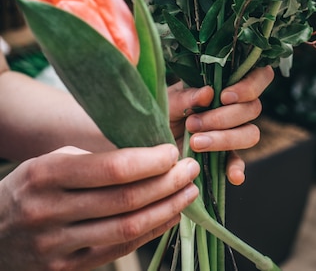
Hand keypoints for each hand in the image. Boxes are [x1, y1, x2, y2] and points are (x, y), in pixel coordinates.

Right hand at [0, 144, 198, 270]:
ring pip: (126, 230)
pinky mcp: (67, 270)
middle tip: (190, 168)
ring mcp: (57, 247)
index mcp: (46, 175)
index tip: (172, 151)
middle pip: (124, 200)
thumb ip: (92, 159)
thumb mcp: (50, 161)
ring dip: (165, 209)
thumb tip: (147, 155)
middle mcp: (50, 212)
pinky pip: (118, 251)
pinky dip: (150, 232)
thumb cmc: (30, 187)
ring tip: (188, 192)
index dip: (148, 161)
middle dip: (166, 183)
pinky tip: (169, 216)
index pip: (110, 168)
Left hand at [168, 66, 274, 184]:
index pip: (257, 77)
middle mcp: (235, 107)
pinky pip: (240, 162)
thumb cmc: (162, 113)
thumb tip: (208, 93)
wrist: (152, 143)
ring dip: (225, 139)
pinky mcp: (226, 157)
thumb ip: (187, 96)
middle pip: (252, 108)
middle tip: (193, 123)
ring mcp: (233, 132)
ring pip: (250, 133)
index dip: (249, 86)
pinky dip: (237, 168)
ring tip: (196, 143)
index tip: (224, 97)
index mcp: (225, 85)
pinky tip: (233, 176)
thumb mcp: (169, 101)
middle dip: (223, 118)